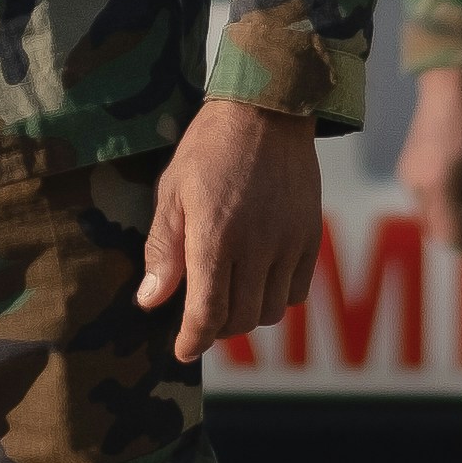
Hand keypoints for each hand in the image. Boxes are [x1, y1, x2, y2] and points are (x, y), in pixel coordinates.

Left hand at [136, 103, 323, 364]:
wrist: (267, 111)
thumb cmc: (209, 148)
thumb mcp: (172, 193)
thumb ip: (163, 251)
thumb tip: (150, 301)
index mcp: (215, 236)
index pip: (207, 313)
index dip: (192, 340)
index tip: (182, 351)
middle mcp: (256, 247)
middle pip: (239, 319)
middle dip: (216, 328)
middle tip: (200, 316)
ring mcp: (288, 243)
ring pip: (269, 310)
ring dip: (246, 314)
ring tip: (229, 296)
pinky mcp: (311, 237)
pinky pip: (297, 290)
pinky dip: (277, 297)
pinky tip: (259, 280)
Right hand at [396, 60, 461, 258]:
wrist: (446, 88)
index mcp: (440, 186)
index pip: (453, 235)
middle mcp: (417, 187)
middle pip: (438, 233)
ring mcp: (407, 180)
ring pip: (428, 220)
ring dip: (451, 226)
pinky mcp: (405, 172)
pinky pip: (422, 204)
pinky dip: (441, 210)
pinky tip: (461, 197)